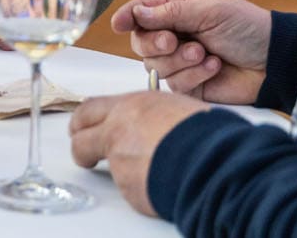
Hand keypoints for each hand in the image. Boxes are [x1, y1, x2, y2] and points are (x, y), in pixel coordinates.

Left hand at [69, 91, 208, 215]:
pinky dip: (144, 189)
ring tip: (154, 171)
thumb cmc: (206, 132)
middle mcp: (118, 131)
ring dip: (124, 172)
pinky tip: (165, 182)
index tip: (80, 127)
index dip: (82, 121)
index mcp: (130, 106)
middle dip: (80, 147)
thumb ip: (150, 114)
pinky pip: (132, 189)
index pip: (89, 110)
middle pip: (80, 139)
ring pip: (110, 168)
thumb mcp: (174, 106)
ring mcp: (120, 161)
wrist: (216, 160)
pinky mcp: (130, 188)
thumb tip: (148, 122)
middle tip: (86, 155)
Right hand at [110, 0, 270, 101]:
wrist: (276, 61)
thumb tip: (136, 14)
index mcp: (176, 13)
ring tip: (206, 54)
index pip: (140, 13)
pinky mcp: (192, 87)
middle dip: (154, 43)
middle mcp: (174, 38)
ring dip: (180, 60)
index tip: (118, 24)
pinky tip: (214, 67)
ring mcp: (181, 63)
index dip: (126, 17)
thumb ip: (171, 12)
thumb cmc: (247, 27)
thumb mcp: (210, 10)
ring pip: (155, 66)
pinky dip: (194, 75)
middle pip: (140, 43)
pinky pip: (174, 85)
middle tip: (174, 40)